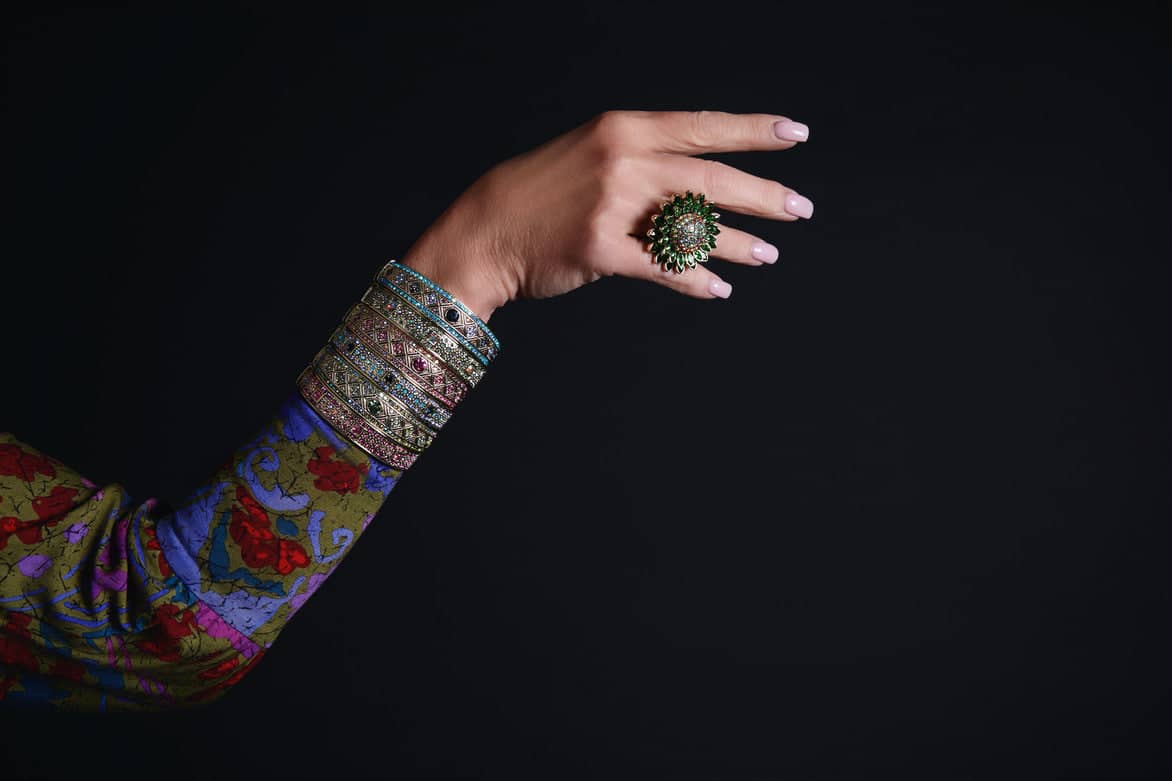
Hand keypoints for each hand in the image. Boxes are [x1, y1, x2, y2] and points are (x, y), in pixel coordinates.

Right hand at [401, 110, 812, 320]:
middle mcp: (622, 161)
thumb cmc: (542, 193)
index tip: (795, 135)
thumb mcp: (592, 153)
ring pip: (695, 227)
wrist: (486, 229)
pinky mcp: (602, 250)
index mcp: (623, 128)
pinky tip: (719, 288)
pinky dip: (696, 280)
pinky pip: (665, 268)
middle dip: (764, 195)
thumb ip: (645, 156)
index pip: (703, 125)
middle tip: (800, 209)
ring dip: (739, 244)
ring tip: (769, 253)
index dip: (753, 131)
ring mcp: (612, 206)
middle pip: (711, 179)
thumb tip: (702, 178)